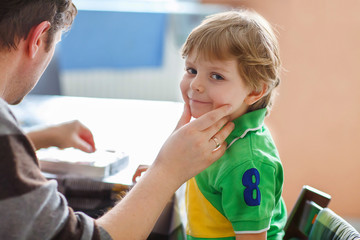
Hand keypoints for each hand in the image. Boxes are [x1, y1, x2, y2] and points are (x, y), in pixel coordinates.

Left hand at [27, 120, 95, 152]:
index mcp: (78, 124)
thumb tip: (91, 150)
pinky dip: (74, 143)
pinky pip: (71, 138)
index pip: (89, 133)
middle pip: (84, 135)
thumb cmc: (60, 137)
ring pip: (77, 137)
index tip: (93, 150)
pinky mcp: (62, 132)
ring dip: (80, 144)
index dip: (92, 142)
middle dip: (87, 144)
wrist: (44, 136)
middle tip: (89, 151)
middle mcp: (74, 124)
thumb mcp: (75, 143)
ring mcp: (67, 128)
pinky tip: (71, 147)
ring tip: (81, 150)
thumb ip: (84, 147)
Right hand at [96, 104, 233, 239]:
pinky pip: (221, 150)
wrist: (167, 172)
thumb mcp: (175, 131)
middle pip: (217, 126)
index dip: (221, 110)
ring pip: (221, 137)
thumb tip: (187, 105)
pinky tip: (224, 141)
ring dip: (227, 130)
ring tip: (231, 125)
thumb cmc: (168, 151)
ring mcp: (205, 150)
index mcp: (190, 129)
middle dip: (225, 119)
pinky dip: (224, 145)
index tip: (228, 106)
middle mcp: (199, 139)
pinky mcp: (208, 161)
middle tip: (229, 114)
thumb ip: (184, 117)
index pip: (210, 117)